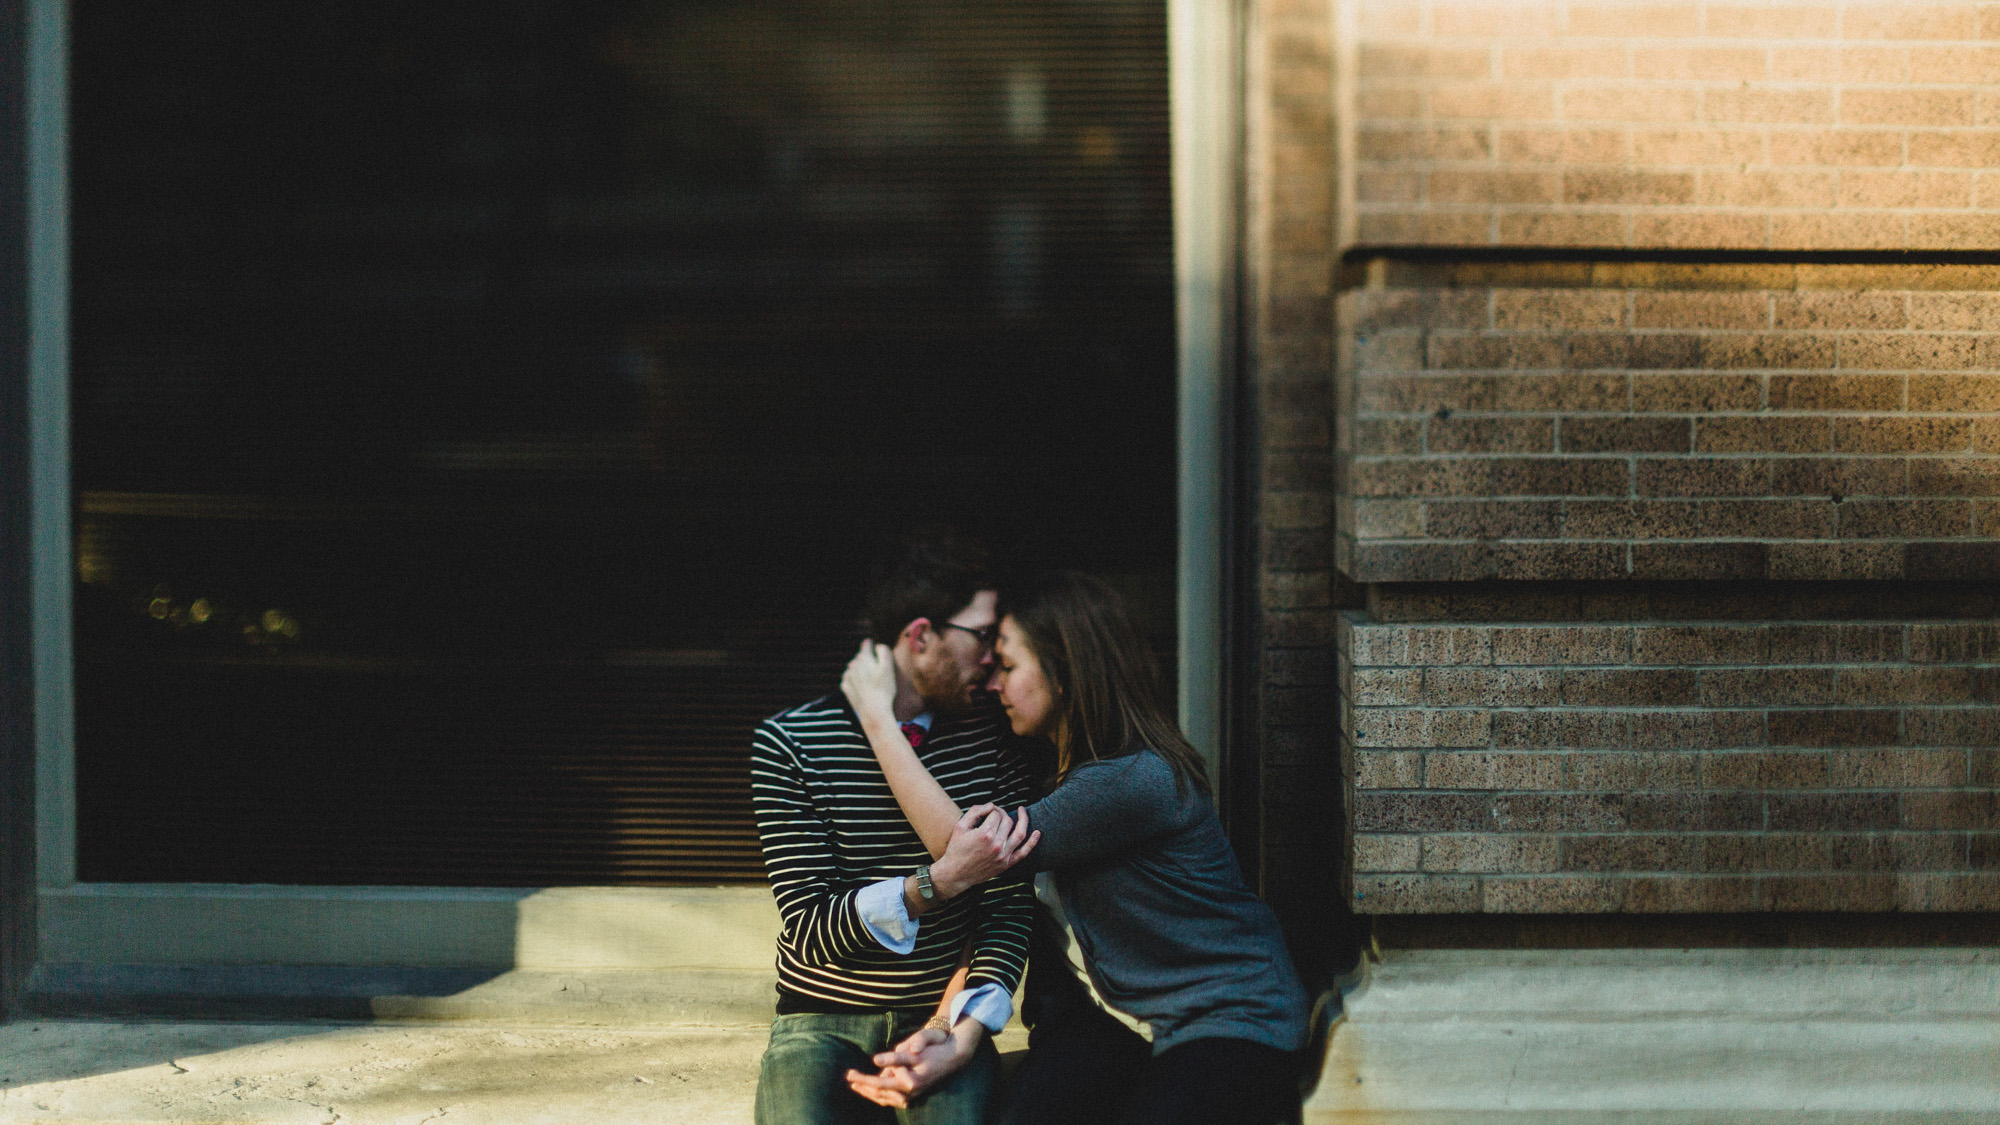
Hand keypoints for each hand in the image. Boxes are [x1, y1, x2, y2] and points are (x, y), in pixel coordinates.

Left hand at [841, 641, 898, 725]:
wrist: (873, 711)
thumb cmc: (884, 688)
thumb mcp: (888, 667)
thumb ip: (884, 651)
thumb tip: (877, 645)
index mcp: (864, 658)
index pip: (866, 644)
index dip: (871, 644)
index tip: (874, 647)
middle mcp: (853, 665)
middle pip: (860, 656)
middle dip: (867, 658)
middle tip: (876, 666)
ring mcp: (848, 677)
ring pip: (853, 668)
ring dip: (860, 669)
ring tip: (869, 677)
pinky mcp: (845, 688)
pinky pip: (849, 679)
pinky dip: (854, 680)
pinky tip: (861, 685)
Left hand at [845, 1022, 979, 1107]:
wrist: (954, 1058)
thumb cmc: (934, 1050)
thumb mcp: (917, 1048)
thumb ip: (896, 1056)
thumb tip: (875, 1060)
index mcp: (911, 1080)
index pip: (881, 1081)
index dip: (864, 1078)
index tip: (850, 1074)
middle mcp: (911, 1091)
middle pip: (880, 1091)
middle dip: (862, 1085)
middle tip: (847, 1077)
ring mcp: (912, 1095)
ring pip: (885, 1097)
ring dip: (868, 1091)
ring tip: (855, 1084)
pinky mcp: (912, 1095)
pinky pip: (891, 1098)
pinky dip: (878, 1095)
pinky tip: (869, 1091)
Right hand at [930, 804, 1037, 896]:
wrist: (956, 874)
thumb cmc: (956, 849)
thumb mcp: (960, 826)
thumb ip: (975, 811)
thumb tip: (991, 805)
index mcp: (985, 834)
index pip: (996, 814)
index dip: (992, 810)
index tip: (987, 812)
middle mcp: (997, 845)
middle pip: (1007, 821)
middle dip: (1002, 814)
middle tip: (996, 815)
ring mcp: (1003, 855)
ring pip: (1020, 833)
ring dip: (1023, 820)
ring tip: (1022, 811)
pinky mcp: (1006, 864)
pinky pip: (1024, 853)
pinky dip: (1032, 842)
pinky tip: (1037, 833)